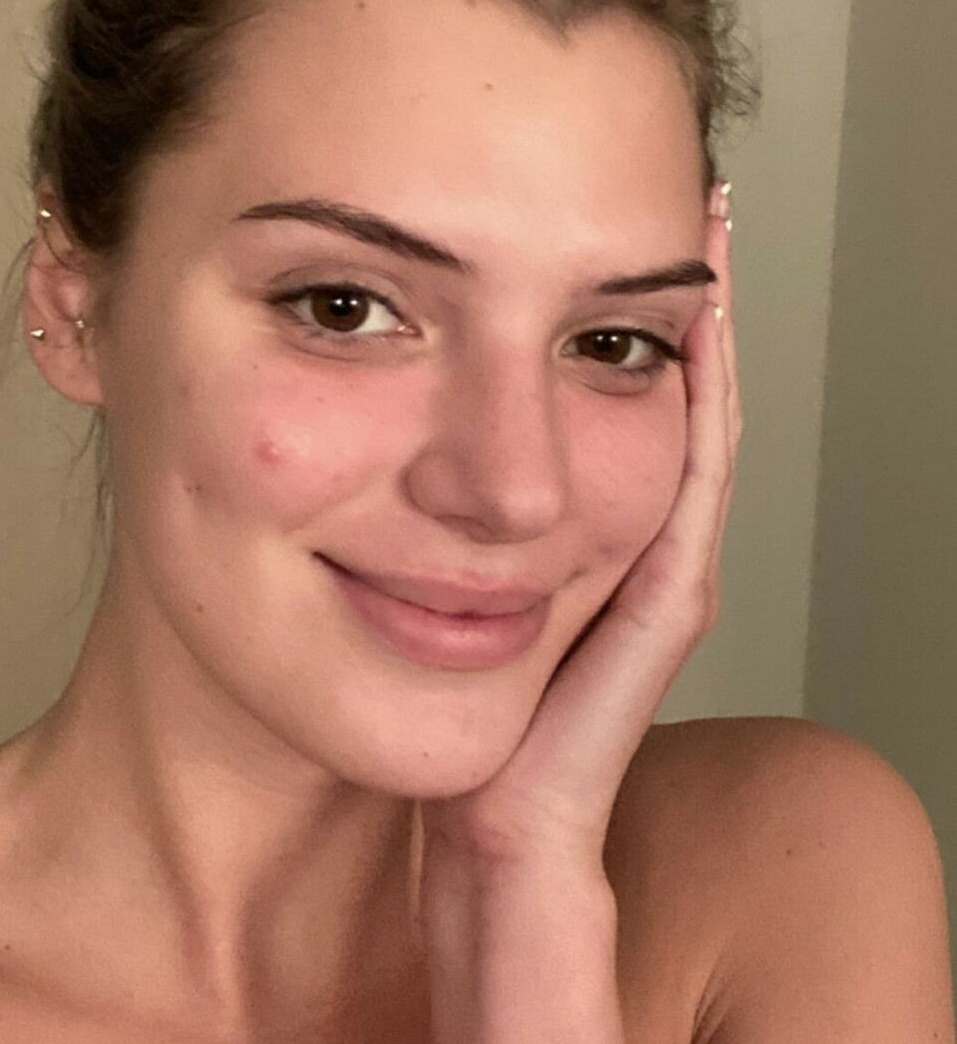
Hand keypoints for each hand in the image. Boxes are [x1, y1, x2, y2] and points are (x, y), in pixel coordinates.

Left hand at [421, 181, 741, 878]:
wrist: (485, 859)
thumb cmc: (448, 748)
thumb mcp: (404, 610)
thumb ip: (396, 535)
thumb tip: (341, 457)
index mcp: (569, 543)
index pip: (593, 400)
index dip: (597, 311)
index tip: (590, 214)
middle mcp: (622, 546)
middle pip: (651, 395)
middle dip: (654, 292)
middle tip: (672, 185)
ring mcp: (650, 570)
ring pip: (687, 419)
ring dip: (693, 323)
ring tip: (700, 227)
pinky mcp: (662, 603)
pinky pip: (691, 476)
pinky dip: (702, 396)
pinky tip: (697, 322)